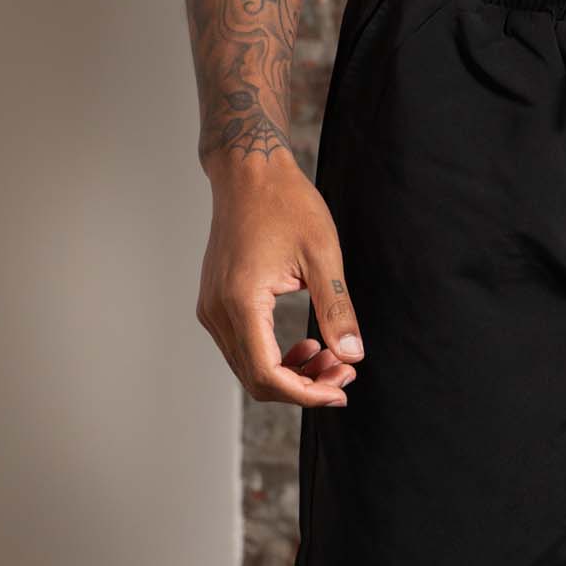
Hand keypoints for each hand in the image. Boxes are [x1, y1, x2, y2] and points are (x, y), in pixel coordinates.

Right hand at [196, 153, 362, 407]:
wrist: (248, 172)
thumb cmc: (285, 203)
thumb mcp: (323, 255)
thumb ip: (337, 310)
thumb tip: (352, 357)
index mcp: (240, 301)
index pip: (268, 375)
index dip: (307, 394)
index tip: (342, 390)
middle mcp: (217, 311)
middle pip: (257, 380)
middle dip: (304, 387)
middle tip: (344, 375)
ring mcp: (212, 308)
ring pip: (249, 369)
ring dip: (292, 375)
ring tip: (332, 359)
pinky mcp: (216, 304)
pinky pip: (243, 349)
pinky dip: (276, 357)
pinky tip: (308, 344)